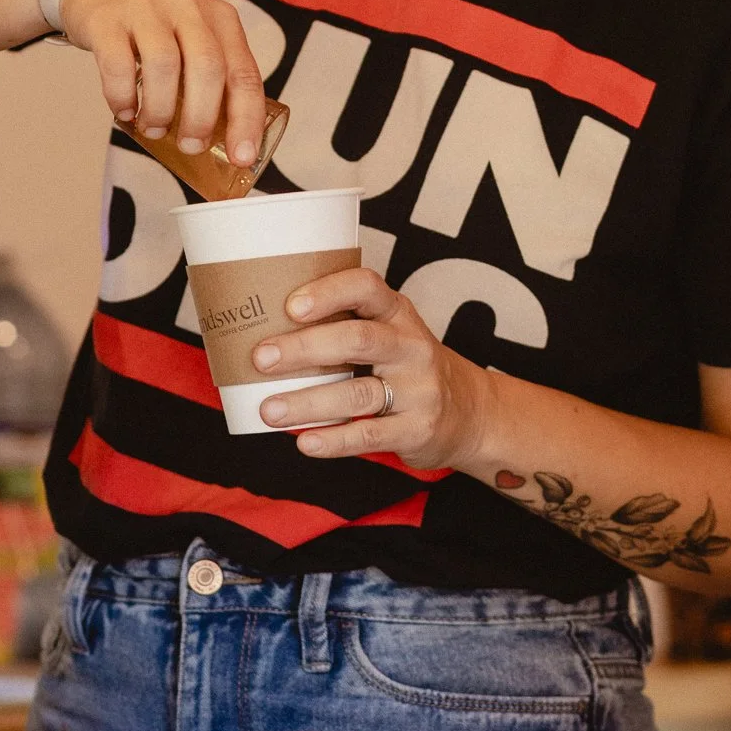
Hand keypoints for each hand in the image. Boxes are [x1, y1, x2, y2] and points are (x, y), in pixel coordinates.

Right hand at [57, 0, 265, 165]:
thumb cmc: (154, 18)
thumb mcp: (194, 32)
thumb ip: (210, 73)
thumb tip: (222, 139)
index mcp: (219, 17)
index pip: (243, 72)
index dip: (246, 119)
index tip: (241, 156)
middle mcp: (187, 8)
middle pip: (208, 69)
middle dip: (202, 118)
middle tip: (191, 145)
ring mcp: (146, 10)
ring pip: (164, 66)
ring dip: (161, 110)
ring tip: (153, 128)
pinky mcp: (108, 18)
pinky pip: (118, 64)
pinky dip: (122, 97)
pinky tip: (124, 111)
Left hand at [252, 269, 489, 468]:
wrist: (470, 412)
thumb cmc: (407, 366)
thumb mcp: (390, 333)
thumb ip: (343, 327)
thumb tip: (263, 334)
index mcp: (398, 313)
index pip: (366, 287)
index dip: (328, 293)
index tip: (289, 306)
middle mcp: (412, 346)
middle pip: (358, 340)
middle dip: (304, 348)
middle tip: (260, 359)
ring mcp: (419, 389)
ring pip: (359, 393)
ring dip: (308, 402)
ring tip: (268, 410)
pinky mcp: (418, 429)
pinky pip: (370, 435)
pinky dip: (333, 440)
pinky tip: (304, 442)